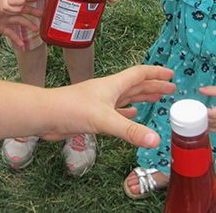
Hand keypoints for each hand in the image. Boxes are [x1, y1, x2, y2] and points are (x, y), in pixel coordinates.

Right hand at [0, 0, 49, 13]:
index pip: (12, 1)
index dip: (21, 2)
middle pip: (5, 7)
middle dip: (17, 10)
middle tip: (24, 4)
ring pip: (3, 7)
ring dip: (12, 11)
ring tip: (22, 7)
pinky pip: (3, 5)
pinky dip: (10, 9)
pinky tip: (18, 6)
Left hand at [0, 1, 41, 47]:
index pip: (15, 3)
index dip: (26, 0)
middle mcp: (2, 12)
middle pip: (19, 12)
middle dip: (31, 13)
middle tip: (42, 15)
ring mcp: (1, 20)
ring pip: (16, 22)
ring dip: (26, 25)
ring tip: (36, 30)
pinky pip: (9, 33)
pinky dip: (15, 38)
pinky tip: (21, 44)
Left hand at [41, 65, 175, 148]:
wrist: (45, 115)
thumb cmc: (70, 109)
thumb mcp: (104, 120)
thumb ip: (130, 130)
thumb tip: (155, 140)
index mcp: (113, 85)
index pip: (139, 74)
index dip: (156, 74)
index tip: (170, 75)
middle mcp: (107, 91)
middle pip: (135, 86)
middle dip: (153, 87)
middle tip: (170, 89)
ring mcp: (100, 102)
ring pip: (126, 98)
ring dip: (141, 98)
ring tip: (155, 98)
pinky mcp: (92, 114)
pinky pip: (115, 111)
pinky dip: (126, 113)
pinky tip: (131, 114)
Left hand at [200, 86, 215, 132]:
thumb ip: (212, 90)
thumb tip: (200, 90)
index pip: (213, 114)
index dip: (205, 113)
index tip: (198, 109)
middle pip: (213, 121)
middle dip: (203, 119)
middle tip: (196, 114)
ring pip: (215, 127)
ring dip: (207, 125)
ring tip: (199, 120)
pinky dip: (212, 129)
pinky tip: (206, 126)